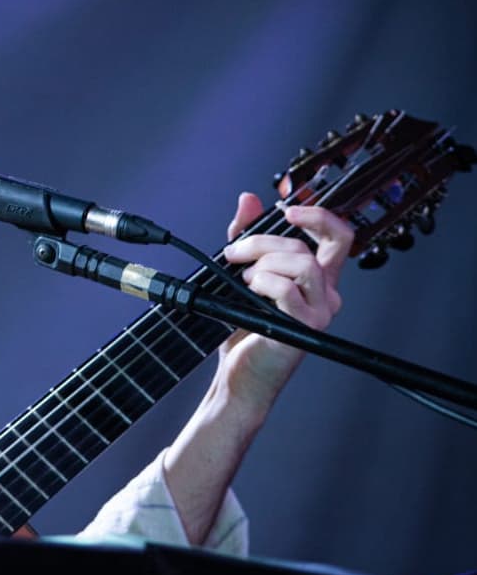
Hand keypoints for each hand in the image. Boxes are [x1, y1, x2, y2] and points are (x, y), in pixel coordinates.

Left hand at [217, 191, 353, 412]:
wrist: (239, 373)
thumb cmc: (244, 329)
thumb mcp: (243, 273)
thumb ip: (248, 236)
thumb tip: (248, 200)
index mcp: (316, 279)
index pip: (339, 237)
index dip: (318, 216)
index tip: (288, 210)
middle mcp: (325, 293)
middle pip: (306, 247)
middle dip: (262, 242)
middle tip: (235, 252)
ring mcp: (319, 311)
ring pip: (301, 264)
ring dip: (262, 264)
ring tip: (244, 280)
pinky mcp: (305, 326)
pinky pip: (287, 289)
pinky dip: (262, 283)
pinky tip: (249, 292)